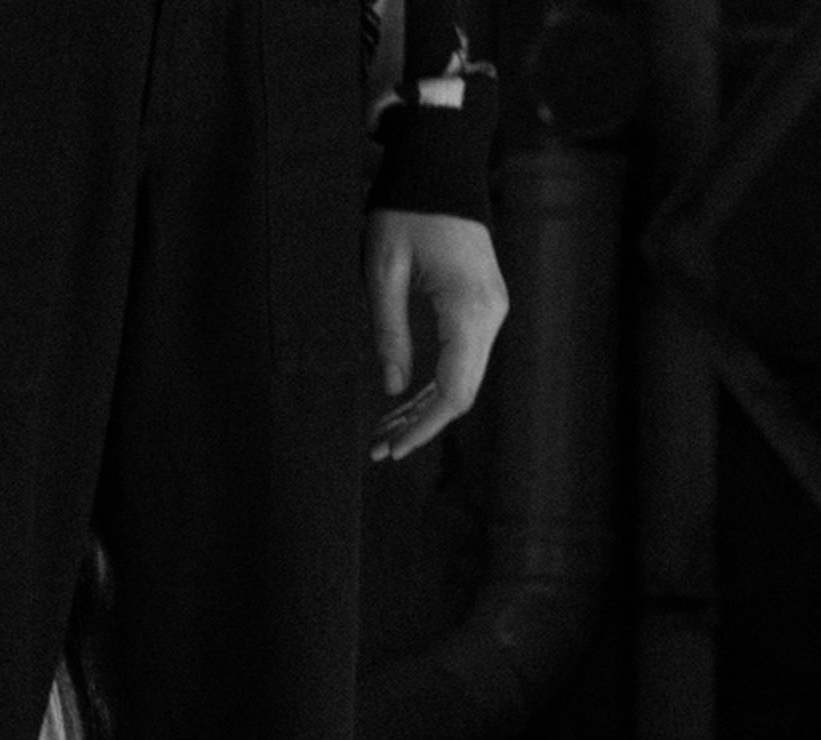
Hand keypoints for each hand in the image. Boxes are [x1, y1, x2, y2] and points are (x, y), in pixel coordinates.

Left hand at [364, 211, 508, 462]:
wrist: (442, 161)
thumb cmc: (407, 208)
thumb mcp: (382, 272)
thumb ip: (388, 332)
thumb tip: (393, 389)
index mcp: (467, 309)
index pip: (453, 392)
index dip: (421, 428)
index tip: (388, 449)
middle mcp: (490, 314)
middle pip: (461, 393)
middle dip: (420, 426)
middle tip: (377, 449)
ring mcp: (491, 309)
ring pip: (463, 379)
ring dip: (425, 410)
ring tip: (383, 432)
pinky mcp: (483, 304)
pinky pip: (463, 358)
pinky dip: (434, 384)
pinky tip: (404, 401)